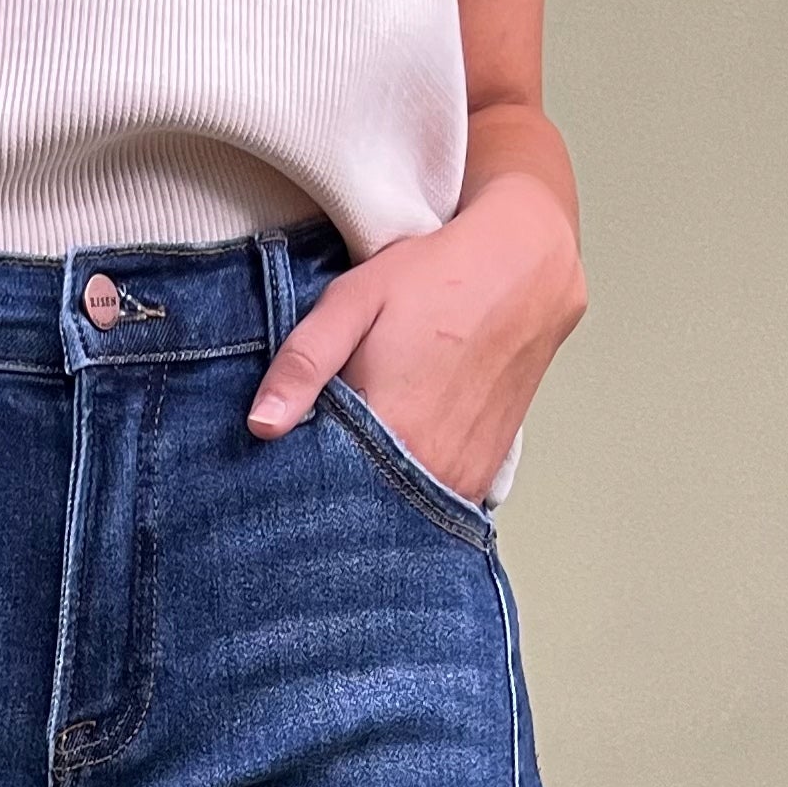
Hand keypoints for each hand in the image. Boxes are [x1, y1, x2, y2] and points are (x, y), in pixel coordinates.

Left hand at [247, 172, 584, 504]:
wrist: (526, 269)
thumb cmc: (436, 277)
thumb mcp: (354, 302)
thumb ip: (304, 363)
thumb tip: (261, 425)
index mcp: (391, 429)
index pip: (320, 491)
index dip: (294, 485)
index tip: (277, 476)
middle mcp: (430, 468)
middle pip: (358, 511)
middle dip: (330, 498)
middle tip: (314, 467)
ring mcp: (461, 481)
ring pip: (395, 517)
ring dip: (369, 501)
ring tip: (355, 465)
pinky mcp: (481, 480)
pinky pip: (429, 510)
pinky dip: (405, 499)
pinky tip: (391, 468)